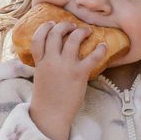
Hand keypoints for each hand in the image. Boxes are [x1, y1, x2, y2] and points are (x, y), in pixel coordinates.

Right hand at [29, 20, 106, 139]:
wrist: (51, 116)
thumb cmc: (47, 100)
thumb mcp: (41, 78)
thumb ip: (45, 66)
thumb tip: (54, 58)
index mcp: (40, 63)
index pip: (38, 39)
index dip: (44, 28)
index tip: (51, 24)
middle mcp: (51, 61)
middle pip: (56, 34)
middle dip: (64, 25)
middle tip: (72, 26)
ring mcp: (65, 66)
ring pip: (73, 39)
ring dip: (81, 31)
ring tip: (87, 31)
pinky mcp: (79, 73)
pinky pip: (92, 56)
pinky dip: (99, 49)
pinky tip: (103, 46)